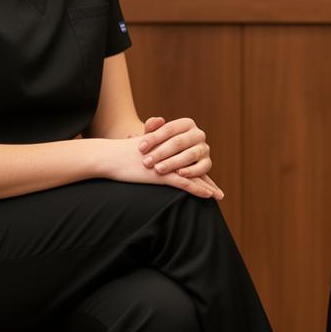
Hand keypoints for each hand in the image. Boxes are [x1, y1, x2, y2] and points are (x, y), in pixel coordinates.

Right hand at [100, 132, 222, 199]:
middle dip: (207, 182)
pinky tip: (207, 194)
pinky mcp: (162, 173)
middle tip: (219, 194)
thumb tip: (153, 135)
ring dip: (207, 186)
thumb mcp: (139, 146)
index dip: (198, 173)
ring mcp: (168, 163)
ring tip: (218, 196)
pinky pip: (184, 182)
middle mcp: (171, 154)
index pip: (187, 161)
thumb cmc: (121, 153)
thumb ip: (149, 143)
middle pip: (193, 168)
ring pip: (192, 175)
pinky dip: (197, 188)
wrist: (111, 156)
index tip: (210, 184)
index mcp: (167, 149)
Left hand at [138, 117, 223, 197]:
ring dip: (173, 162)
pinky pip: (202, 167)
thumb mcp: (156, 137)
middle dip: (161, 152)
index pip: (169, 129)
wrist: (175, 161)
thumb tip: (157, 120)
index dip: (154, 138)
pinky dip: (191, 171)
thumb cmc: (162, 147)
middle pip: (179, 142)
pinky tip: (179, 174)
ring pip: (190, 154)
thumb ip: (152, 128)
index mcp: (186, 123)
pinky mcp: (207, 163)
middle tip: (146, 162)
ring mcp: (204, 148)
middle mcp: (198, 134)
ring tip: (158, 169)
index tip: (140, 148)